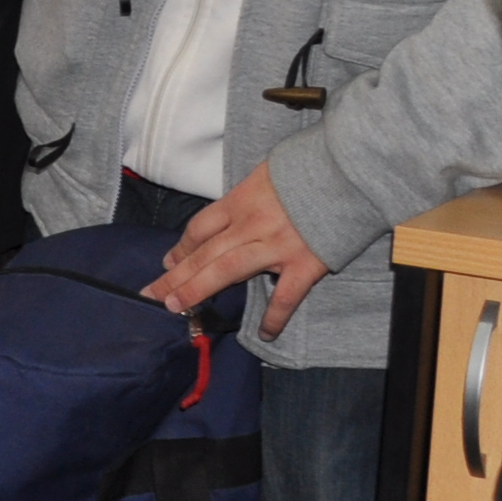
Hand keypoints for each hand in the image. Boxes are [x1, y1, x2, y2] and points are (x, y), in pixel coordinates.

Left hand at [144, 162, 330, 335]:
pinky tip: (265, 333)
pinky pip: (285, 296)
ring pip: (227, 271)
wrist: (350, 170)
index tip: (169, 262)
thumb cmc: (309, 167)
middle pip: (204, 253)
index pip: (200, 228)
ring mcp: (277, 245)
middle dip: (175, 276)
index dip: (182, 247)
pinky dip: (275, 317)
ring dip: (198, 290)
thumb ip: (247, 197)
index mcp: (241, 201)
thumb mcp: (267, 173)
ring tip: (176, 307)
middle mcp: (251, 224)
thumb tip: (231, 215)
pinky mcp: (306, 262)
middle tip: (151, 294)